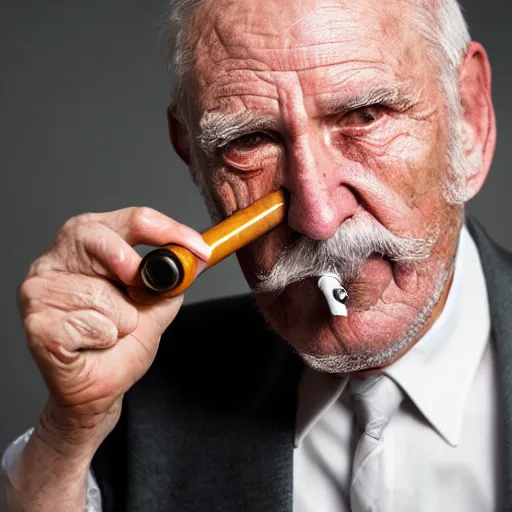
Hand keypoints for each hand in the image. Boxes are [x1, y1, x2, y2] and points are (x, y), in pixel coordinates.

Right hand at [17, 206, 211, 450]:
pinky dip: (102, 339)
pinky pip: (88, 324)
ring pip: (99, 292)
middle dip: (130, 268)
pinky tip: (90, 344)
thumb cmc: (121, 341)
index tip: (200, 250)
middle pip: (100, 238)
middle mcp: (58, 257)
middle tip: (139, 293)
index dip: (171, 232)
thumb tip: (196, 260)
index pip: (133, 220)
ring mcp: (40, 287)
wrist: (100, 386)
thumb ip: (172, 279)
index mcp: (91, 243)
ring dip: (120, 320)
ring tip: (109, 330)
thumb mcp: (156, 304)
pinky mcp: (36, 320)